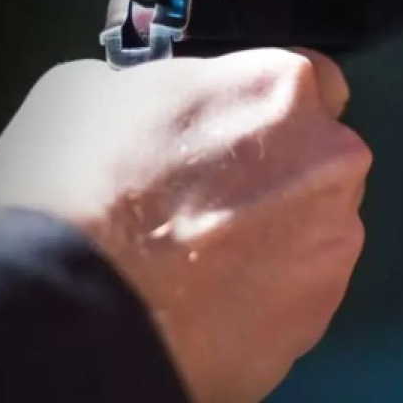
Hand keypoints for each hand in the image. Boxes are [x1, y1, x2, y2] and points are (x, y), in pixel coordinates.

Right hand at [0, 49, 369, 402]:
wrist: (70, 311)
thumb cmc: (75, 185)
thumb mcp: (93, 88)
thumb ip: (162, 89)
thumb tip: (163, 109)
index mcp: (283, 89)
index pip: (312, 82)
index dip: (265, 107)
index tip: (232, 129)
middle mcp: (331, 163)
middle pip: (319, 160)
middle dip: (275, 174)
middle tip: (205, 199)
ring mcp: (331, 247)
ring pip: (314, 231)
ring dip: (273, 238)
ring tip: (197, 263)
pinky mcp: (316, 320)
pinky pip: (296, 296)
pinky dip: (262, 298)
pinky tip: (204, 304)